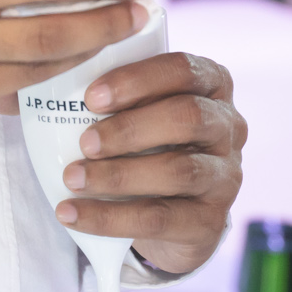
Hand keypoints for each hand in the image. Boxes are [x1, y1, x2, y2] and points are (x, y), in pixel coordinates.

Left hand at [49, 52, 245, 275]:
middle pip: (187, 117)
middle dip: (129, 128)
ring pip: (178, 171)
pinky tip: (73, 214)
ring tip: (73, 178)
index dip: (136, 80)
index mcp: (212, 85)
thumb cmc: (148, 143)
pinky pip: (159, 218)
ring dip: (117, 174)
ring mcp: (225, 176)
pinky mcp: (210, 222)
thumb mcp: (142, 111)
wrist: (172, 214)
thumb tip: (64, 91)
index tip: (91, 97)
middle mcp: (228, 126)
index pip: (182, 69)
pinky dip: (110, 217)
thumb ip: (121, 97)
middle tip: (85, 141)